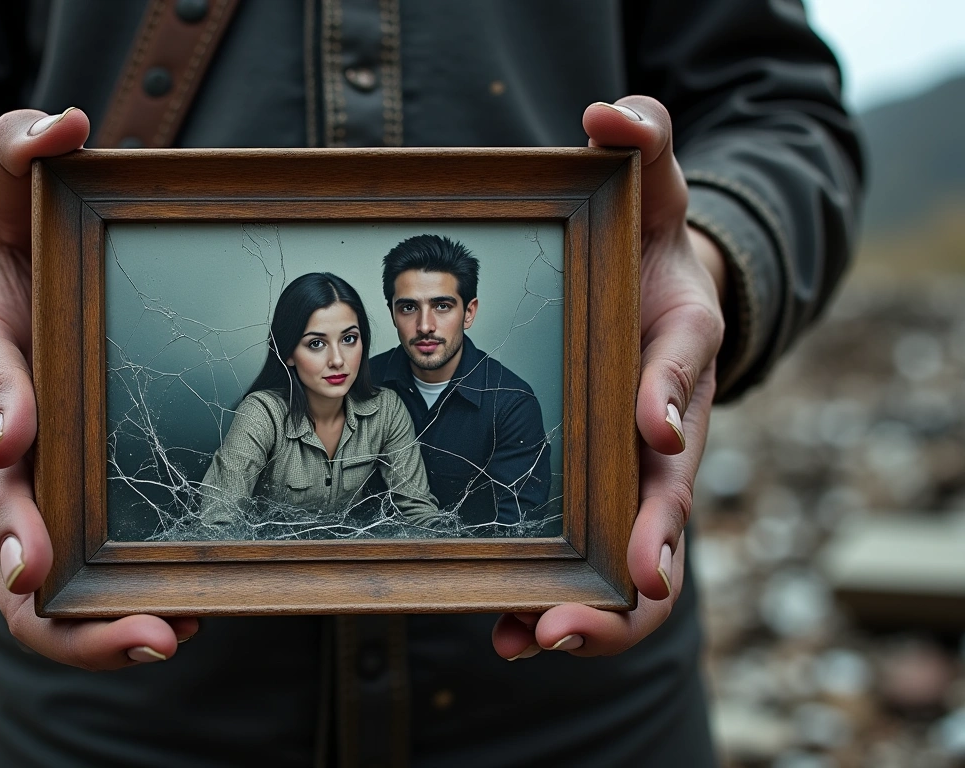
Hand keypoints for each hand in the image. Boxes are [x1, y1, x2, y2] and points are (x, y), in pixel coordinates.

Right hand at [0, 109, 196, 668]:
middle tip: (129, 622)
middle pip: (7, 532)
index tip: (21, 438)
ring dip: (93, 622)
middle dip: (52, 582)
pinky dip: (120, 606)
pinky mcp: (67, 505)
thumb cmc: (6, 250)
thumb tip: (65, 123)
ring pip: (37, 583)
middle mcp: (2, 445)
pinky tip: (189, 614)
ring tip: (168, 633)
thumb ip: (18, 148)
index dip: (3, 416)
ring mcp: (34, 486)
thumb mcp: (3, 190)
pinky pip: (81, 575)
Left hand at [493, 97, 725, 657]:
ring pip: (634, 562)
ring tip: (532, 637)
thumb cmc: (651, 248)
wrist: (659, 297)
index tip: (651, 428)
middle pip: (670, 505)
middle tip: (604, 594)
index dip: (669, 400)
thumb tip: (608, 112)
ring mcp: (635, 476)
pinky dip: (556, 604)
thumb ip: (644, 142)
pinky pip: (589, 566)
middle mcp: (669, 428)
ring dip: (593, 609)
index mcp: (682, 349)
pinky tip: (506, 631)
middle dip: (643, 555)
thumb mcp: (653, 187)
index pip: (683, 373)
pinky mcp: (599, 499)